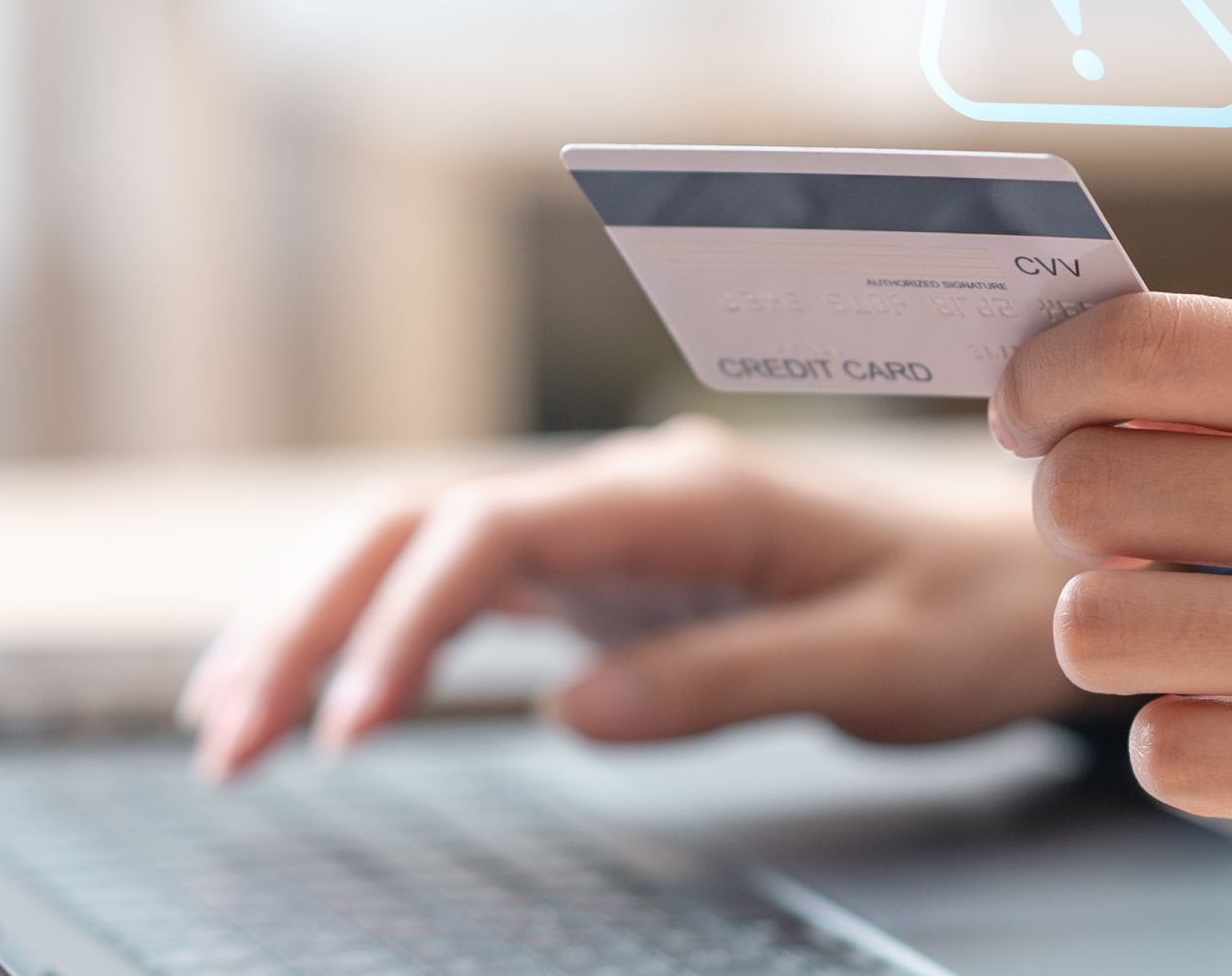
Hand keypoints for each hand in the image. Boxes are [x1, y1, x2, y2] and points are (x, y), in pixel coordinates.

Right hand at [182, 415, 1085, 780]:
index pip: (494, 529)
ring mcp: (595, 527)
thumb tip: (572, 720)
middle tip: (228, 737)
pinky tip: (317, 688)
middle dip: (310, 621)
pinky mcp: (592, 570)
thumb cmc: (956, 611)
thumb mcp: (873, 661)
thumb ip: (725, 677)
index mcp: (678, 495)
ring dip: (315, 621)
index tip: (345, 724)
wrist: (1004, 566)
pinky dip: (373, 634)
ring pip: (415, 546)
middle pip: (419, 527)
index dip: (403, 618)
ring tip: (227, 719)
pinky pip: (455, 586)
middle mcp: (615, 493)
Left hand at [996, 291, 1231, 825]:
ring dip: (1106, 629)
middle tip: (1120, 535)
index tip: (1026, 417)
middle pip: (1087, 492)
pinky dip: (1180, 742)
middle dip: (1071, 514)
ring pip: (1094, 628)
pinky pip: (1174, 755)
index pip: (1145, 348)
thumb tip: (1043, 390)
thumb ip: (1217, 387)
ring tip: (1172, 621)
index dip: (1045, 380)